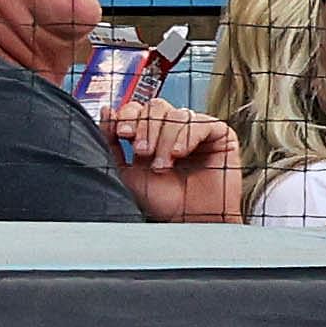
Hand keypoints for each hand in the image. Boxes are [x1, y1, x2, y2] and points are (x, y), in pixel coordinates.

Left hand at [110, 96, 242, 222]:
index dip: (129, 116)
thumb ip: (113, 143)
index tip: (122, 134)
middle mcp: (174, 130)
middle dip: (146, 128)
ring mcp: (197, 130)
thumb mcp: (128, 171)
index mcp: (152, 135)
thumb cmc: (164, 202)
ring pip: (177, 115)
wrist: (190, 219)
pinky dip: (187, 136)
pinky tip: (181, 154)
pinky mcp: (219, 134)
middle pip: (157, 106)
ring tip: (164, 164)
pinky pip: (201, 123)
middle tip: (143, 152)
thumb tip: (106, 110)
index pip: (139, 109)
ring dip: (165, 139)